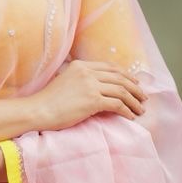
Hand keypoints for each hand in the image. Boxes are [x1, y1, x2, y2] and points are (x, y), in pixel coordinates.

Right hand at [31, 57, 146, 131]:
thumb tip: (95, 89)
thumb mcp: (64, 82)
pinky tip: (131, 116)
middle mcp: (87, 72)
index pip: (110, 68)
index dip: (125, 75)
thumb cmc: (48, 101)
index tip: (134, 83)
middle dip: (134, 88)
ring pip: (121, 91)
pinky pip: (117, 104)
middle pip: (119, 78)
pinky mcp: (92, 100)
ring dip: (134, 101)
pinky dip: (127, 110)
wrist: (38, 111)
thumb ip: (79, 80)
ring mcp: (90, 85)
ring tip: (141, 109)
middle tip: (143, 97)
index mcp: (81, 66)